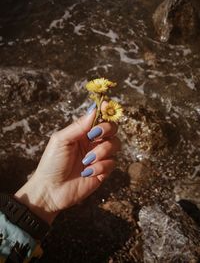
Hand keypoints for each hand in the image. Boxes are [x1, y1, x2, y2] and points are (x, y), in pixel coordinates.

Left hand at [15, 103, 120, 223]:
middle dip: (106, 129)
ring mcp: (99, 157)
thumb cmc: (52, 163)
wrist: (50, 190)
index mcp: (82, 133)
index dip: (105, 111)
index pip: (99, 118)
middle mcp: (93, 143)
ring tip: (86, 160)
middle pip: (112, 129)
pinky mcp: (103, 171)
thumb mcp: (62, 140)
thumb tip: (95, 109)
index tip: (106, 106)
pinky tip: (87, 172)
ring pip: (115, 145)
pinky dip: (100, 167)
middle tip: (94, 135)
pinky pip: (111, 163)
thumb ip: (79, 126)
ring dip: (101, 151)